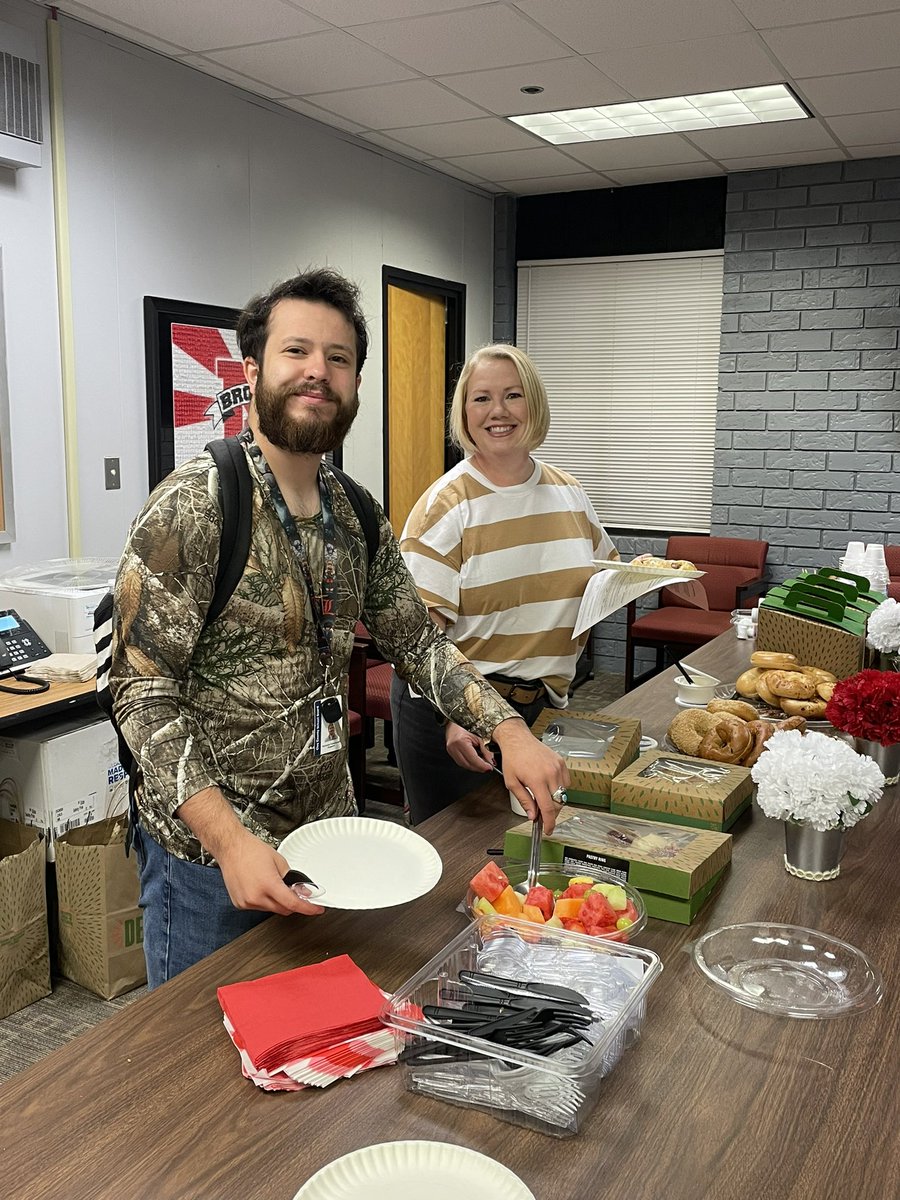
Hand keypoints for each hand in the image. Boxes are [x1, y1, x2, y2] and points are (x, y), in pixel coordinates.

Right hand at [177, 786, 323, 917]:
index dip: (308, 908)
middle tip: (297, 893)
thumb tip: (303, 891)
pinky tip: (261, 887)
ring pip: (271, 909)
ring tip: (272, 884)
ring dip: (278, 902)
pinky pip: (259, 907)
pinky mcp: (240, 904)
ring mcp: (246, 902)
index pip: (293, 903)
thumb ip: (292, 879)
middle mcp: (256, 896)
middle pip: (283, 909)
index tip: (316, 909)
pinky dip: (265, 901)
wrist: (231, 848)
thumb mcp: (279, 861)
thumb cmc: (251, 850)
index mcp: (268, 885)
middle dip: (293, 904)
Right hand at [445, 722, 495, 772]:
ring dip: (474, 766)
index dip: (482, 766)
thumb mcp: (480, 735)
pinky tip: (475, 761)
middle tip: (488, 768)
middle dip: (479, 768)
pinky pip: (460, 761)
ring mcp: (450, 750)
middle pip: (467, 764)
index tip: (490, 768)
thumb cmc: (467, 723)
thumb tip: (491, 762)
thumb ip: (486, 750)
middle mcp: (453, 747)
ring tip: (483, 764)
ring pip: (464, 765)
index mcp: (460, 741)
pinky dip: (469, 763)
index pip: (473, 759)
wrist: (456, 717)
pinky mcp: (450, 751)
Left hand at [490, 717, 568, 832]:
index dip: (549, 822)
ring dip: (556, 801)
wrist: (518, 739)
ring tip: (543, 798)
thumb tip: (533, 816)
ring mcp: (558, 767)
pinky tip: (549, 787)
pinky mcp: (561, 763)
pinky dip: (560, 789)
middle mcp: (550, 773)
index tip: (548, 830)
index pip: (548, 808)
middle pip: (558, 803)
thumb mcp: (512, 783)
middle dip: (551, 813)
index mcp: (537, 780)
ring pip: (564, 794)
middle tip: (542, 815)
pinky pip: (566, 783)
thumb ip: (524, 800)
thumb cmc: (513, 758)